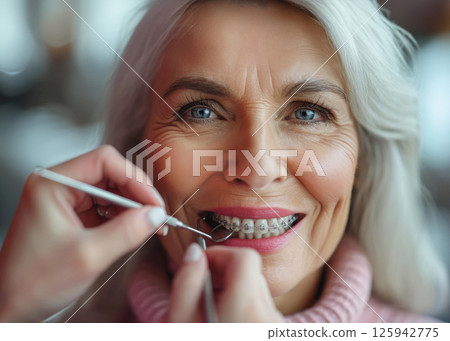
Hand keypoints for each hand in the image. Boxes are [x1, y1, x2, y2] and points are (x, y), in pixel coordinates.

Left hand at [0, 145, 166, 321]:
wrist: (13, 304)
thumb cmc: (33, 281)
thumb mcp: (88, 256)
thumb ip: (127, 232)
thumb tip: (155, 215)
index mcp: (52, 183)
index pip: (103, 161)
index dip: (134, 178)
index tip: (152, 201)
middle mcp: (59, 185)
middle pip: (110, 173)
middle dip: (136, 194)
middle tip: (154, 215)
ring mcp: (66, 199)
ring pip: (111, 189)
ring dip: (132, 206)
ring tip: (147, 225)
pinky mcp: (74, 214)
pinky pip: (106, 206)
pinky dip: (123, 216)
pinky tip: (133, 229)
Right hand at [168, 244, 283, 321]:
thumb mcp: (179, 318)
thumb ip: (186, 280)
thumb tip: (195, 252)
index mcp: (245, 309)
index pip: (245, 257)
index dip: (220, 254)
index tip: (203, 263)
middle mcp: (267, 317)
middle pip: (250, 272)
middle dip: (225, 272)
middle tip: (203, 287)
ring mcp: (274, 326)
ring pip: (256, 289)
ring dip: (234, 290)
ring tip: (213, 310)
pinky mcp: (276, 332)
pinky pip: (261, 307)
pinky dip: (243, 306)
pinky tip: (226, 321)